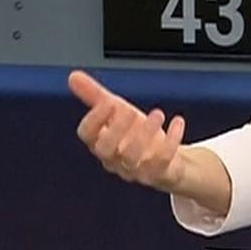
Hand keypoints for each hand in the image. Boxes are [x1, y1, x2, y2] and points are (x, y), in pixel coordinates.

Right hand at [68, 70, 186, 191]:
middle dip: (116, 129)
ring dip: (145, 133)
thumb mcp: (117, 111)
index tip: (107, 102)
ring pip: (133, 157)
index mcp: (101, 142)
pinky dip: (171, 141)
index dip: (94, 119)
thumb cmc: (136, 135)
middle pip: (106, 150)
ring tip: (157, 113)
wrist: (168, 160)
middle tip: (130, 111)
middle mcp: (115, 159)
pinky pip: (162, 161)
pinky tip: (177, 122)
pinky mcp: (158, 173)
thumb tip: (73, 76)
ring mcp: (136, 169)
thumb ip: (95, 95)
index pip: (87, 135)